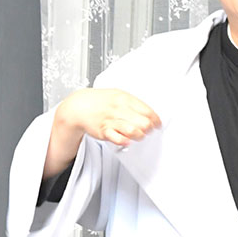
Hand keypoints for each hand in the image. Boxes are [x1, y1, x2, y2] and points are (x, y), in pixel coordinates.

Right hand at [44, 88, 161, 177]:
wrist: (80, 106)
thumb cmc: (101, 101)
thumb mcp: (119, 95)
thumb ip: (134, 104)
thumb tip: (150, 114)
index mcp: (125, 98)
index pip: (147, 111)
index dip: (155, 120)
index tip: (157, 124)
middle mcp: (119, 109)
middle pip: (143, 122)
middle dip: (149, 129)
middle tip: (148, 130)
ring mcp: (111, 120)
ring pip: (133, 131)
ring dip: (139, 136)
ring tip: (138, 135)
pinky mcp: (104, 131)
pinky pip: (117, 138)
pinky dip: (125, 141)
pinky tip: (127, 140)